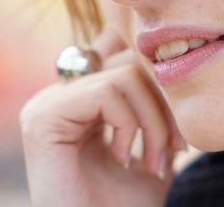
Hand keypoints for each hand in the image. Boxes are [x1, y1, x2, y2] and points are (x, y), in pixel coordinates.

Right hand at [20, 27, 185, 206]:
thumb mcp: (152, 152)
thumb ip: (158, 112)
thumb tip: (178, 73)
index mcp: (79, 104)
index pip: (127, 62)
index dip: (162, 90)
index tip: (181, 139)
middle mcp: (59, 98)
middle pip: (129, 62)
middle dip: (165, 104)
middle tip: (177, 149)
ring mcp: (47, 105)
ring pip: (124, 75)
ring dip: (154, 121)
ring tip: (154, 162)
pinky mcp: (43, 118)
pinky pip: (106, 92)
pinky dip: (130, 125)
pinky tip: (124, 159)